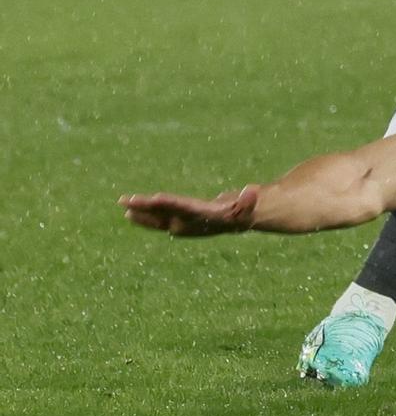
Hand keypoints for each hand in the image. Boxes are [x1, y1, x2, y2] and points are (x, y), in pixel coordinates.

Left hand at [120, 185, 258, 235]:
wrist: (236, 223)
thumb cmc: (244, 211)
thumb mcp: (249, 205)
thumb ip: (249, 199)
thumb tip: (253, 191)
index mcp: (203, 217)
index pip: (183, 207)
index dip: (169, 203)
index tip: (155, 198)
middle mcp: (188, 223)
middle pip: (163, 214)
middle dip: (146, 208)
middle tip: (127, 202)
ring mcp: (180, 224)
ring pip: (155, 219)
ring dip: (139, 212)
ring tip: (122, 205)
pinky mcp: (175, 222)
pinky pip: (156, 220)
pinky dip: (144, 215)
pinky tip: (130, 212)